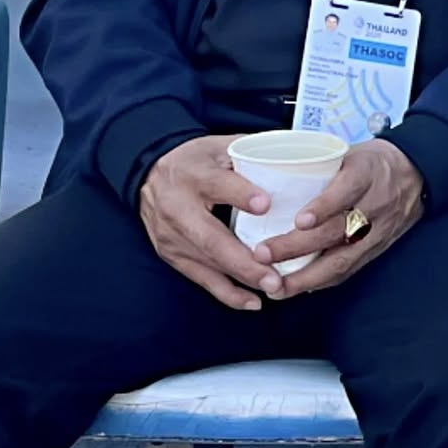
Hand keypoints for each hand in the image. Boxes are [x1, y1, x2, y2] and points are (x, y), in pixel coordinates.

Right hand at [139, 134, 285, 310]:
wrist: (148, 175)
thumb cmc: (196, 160)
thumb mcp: (219, 145)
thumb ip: (253, 151)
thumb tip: (299, 156)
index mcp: (193, 175)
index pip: (217, 184)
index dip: (241, 194)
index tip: (265, 205)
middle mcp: (178, 209)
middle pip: (211, 238)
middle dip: (244, 260)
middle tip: (274, 275)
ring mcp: (173, 237)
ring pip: (208, 263)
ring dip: (241, 280)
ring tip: (273, 289)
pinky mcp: (172, 255)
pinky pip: (200, 278)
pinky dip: (226, 292)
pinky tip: (252, 301)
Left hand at [257, 139, 424, 298]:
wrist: (418, 173)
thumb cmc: (374, 161)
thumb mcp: (351, 151)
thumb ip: (319, 166)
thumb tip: (268, 175)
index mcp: (368, 172)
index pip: (347, 190)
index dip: (323, 207)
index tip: (298, 220)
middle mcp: (376, 204)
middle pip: (337, 230)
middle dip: (297, 247)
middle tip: (262, 253)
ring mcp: (379, 230)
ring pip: (342, 259)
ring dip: (305, 276)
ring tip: (274, 285)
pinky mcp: (378, 248)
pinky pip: (349, 270)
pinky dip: (321, 281)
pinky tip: (296, 288)